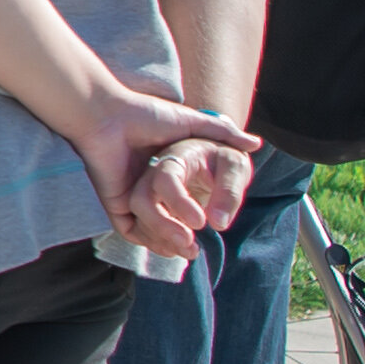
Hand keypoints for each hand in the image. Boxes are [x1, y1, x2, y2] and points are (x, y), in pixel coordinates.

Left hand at [68, 82, 255, 257]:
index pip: (183, 203)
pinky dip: (150, 239)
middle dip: (184, 238)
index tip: (217, 226)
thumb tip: (255, 144)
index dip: (200, 216)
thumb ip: (222, 132)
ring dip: (171, 241)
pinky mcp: (115, 201)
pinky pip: (131, 230)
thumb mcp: (192, 122)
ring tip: (190, 246)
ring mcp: (130, 195)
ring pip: (152, 229)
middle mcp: (146, 186)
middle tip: (199, 249)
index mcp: (162, 170)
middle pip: (168, 221)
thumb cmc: (147, 114)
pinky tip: (170, 241)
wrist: (109, 115)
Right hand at [129, 136, 255, 255]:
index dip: (178, 203)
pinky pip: (138, 228)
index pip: (165, 179)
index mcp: (175, 158)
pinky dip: (155, 242)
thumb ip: (229, 192)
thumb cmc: (225, 162)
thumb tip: (218, 224)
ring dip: (160, 239)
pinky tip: (177, 250)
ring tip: (190, 251)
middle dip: (160, 225)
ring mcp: (147, 192)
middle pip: (140, 199)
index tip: (201, 223)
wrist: (216, 165)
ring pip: (137, 217)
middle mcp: (153, 174)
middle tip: (188, 243)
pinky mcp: (149, 209)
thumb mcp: (236, 167)